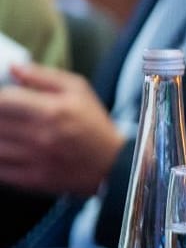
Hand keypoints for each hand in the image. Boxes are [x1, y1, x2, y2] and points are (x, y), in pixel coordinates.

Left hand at [0, 63, 123, 195]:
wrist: (113, 164)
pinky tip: (8, 150)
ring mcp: (35, 160)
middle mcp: (41, 136)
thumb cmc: (95, 126)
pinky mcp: (32, 180)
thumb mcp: (78, 90)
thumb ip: (43, 76)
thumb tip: (14, 67)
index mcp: (52, 110)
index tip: (4, 100)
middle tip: (8, 116)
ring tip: (9, 132)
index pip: (3, 100)